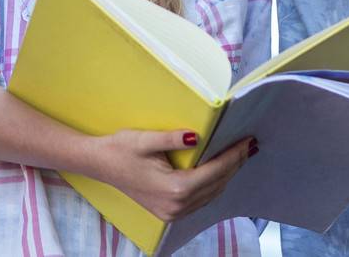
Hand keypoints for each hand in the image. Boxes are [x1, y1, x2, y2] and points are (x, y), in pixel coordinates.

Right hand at [89, 129, 255, 222]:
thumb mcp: (145, 139)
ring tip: (240, 156)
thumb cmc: (120, 149)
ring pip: (211, 194)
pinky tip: (219, 171)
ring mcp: (173, 212)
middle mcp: (177, 205)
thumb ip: (172, 139)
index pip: (214, 171)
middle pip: (217, 184)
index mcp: (174, 188)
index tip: (248, 142)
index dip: (233, 156)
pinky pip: (201, 200)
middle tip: (250, 146)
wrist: (99, 165)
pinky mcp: (169, 211)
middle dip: (235, 165)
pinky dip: (214, 184)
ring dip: (227, 176)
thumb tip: (197, 136)